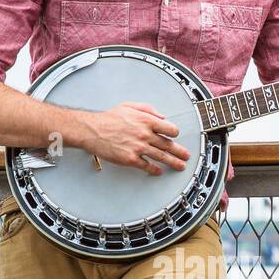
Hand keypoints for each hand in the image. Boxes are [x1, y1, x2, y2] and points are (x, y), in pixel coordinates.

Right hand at [72, 101, 190, 175]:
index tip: (175, 137)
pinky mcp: (130, 159)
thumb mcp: (129, 106)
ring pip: (161, 156)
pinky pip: (147, 166)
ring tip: (180, 166)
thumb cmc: (109, 118)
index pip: (170, 129)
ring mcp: (138, 147)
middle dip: (180, 152)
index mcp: (146, 120)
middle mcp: (145, 134)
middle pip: (168, 145)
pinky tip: (159, 171)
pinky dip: (155, 170)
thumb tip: (162, 117)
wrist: (92, 130)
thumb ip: (148, 109)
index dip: (174, 133)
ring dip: (173, 162)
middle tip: (186, 156)